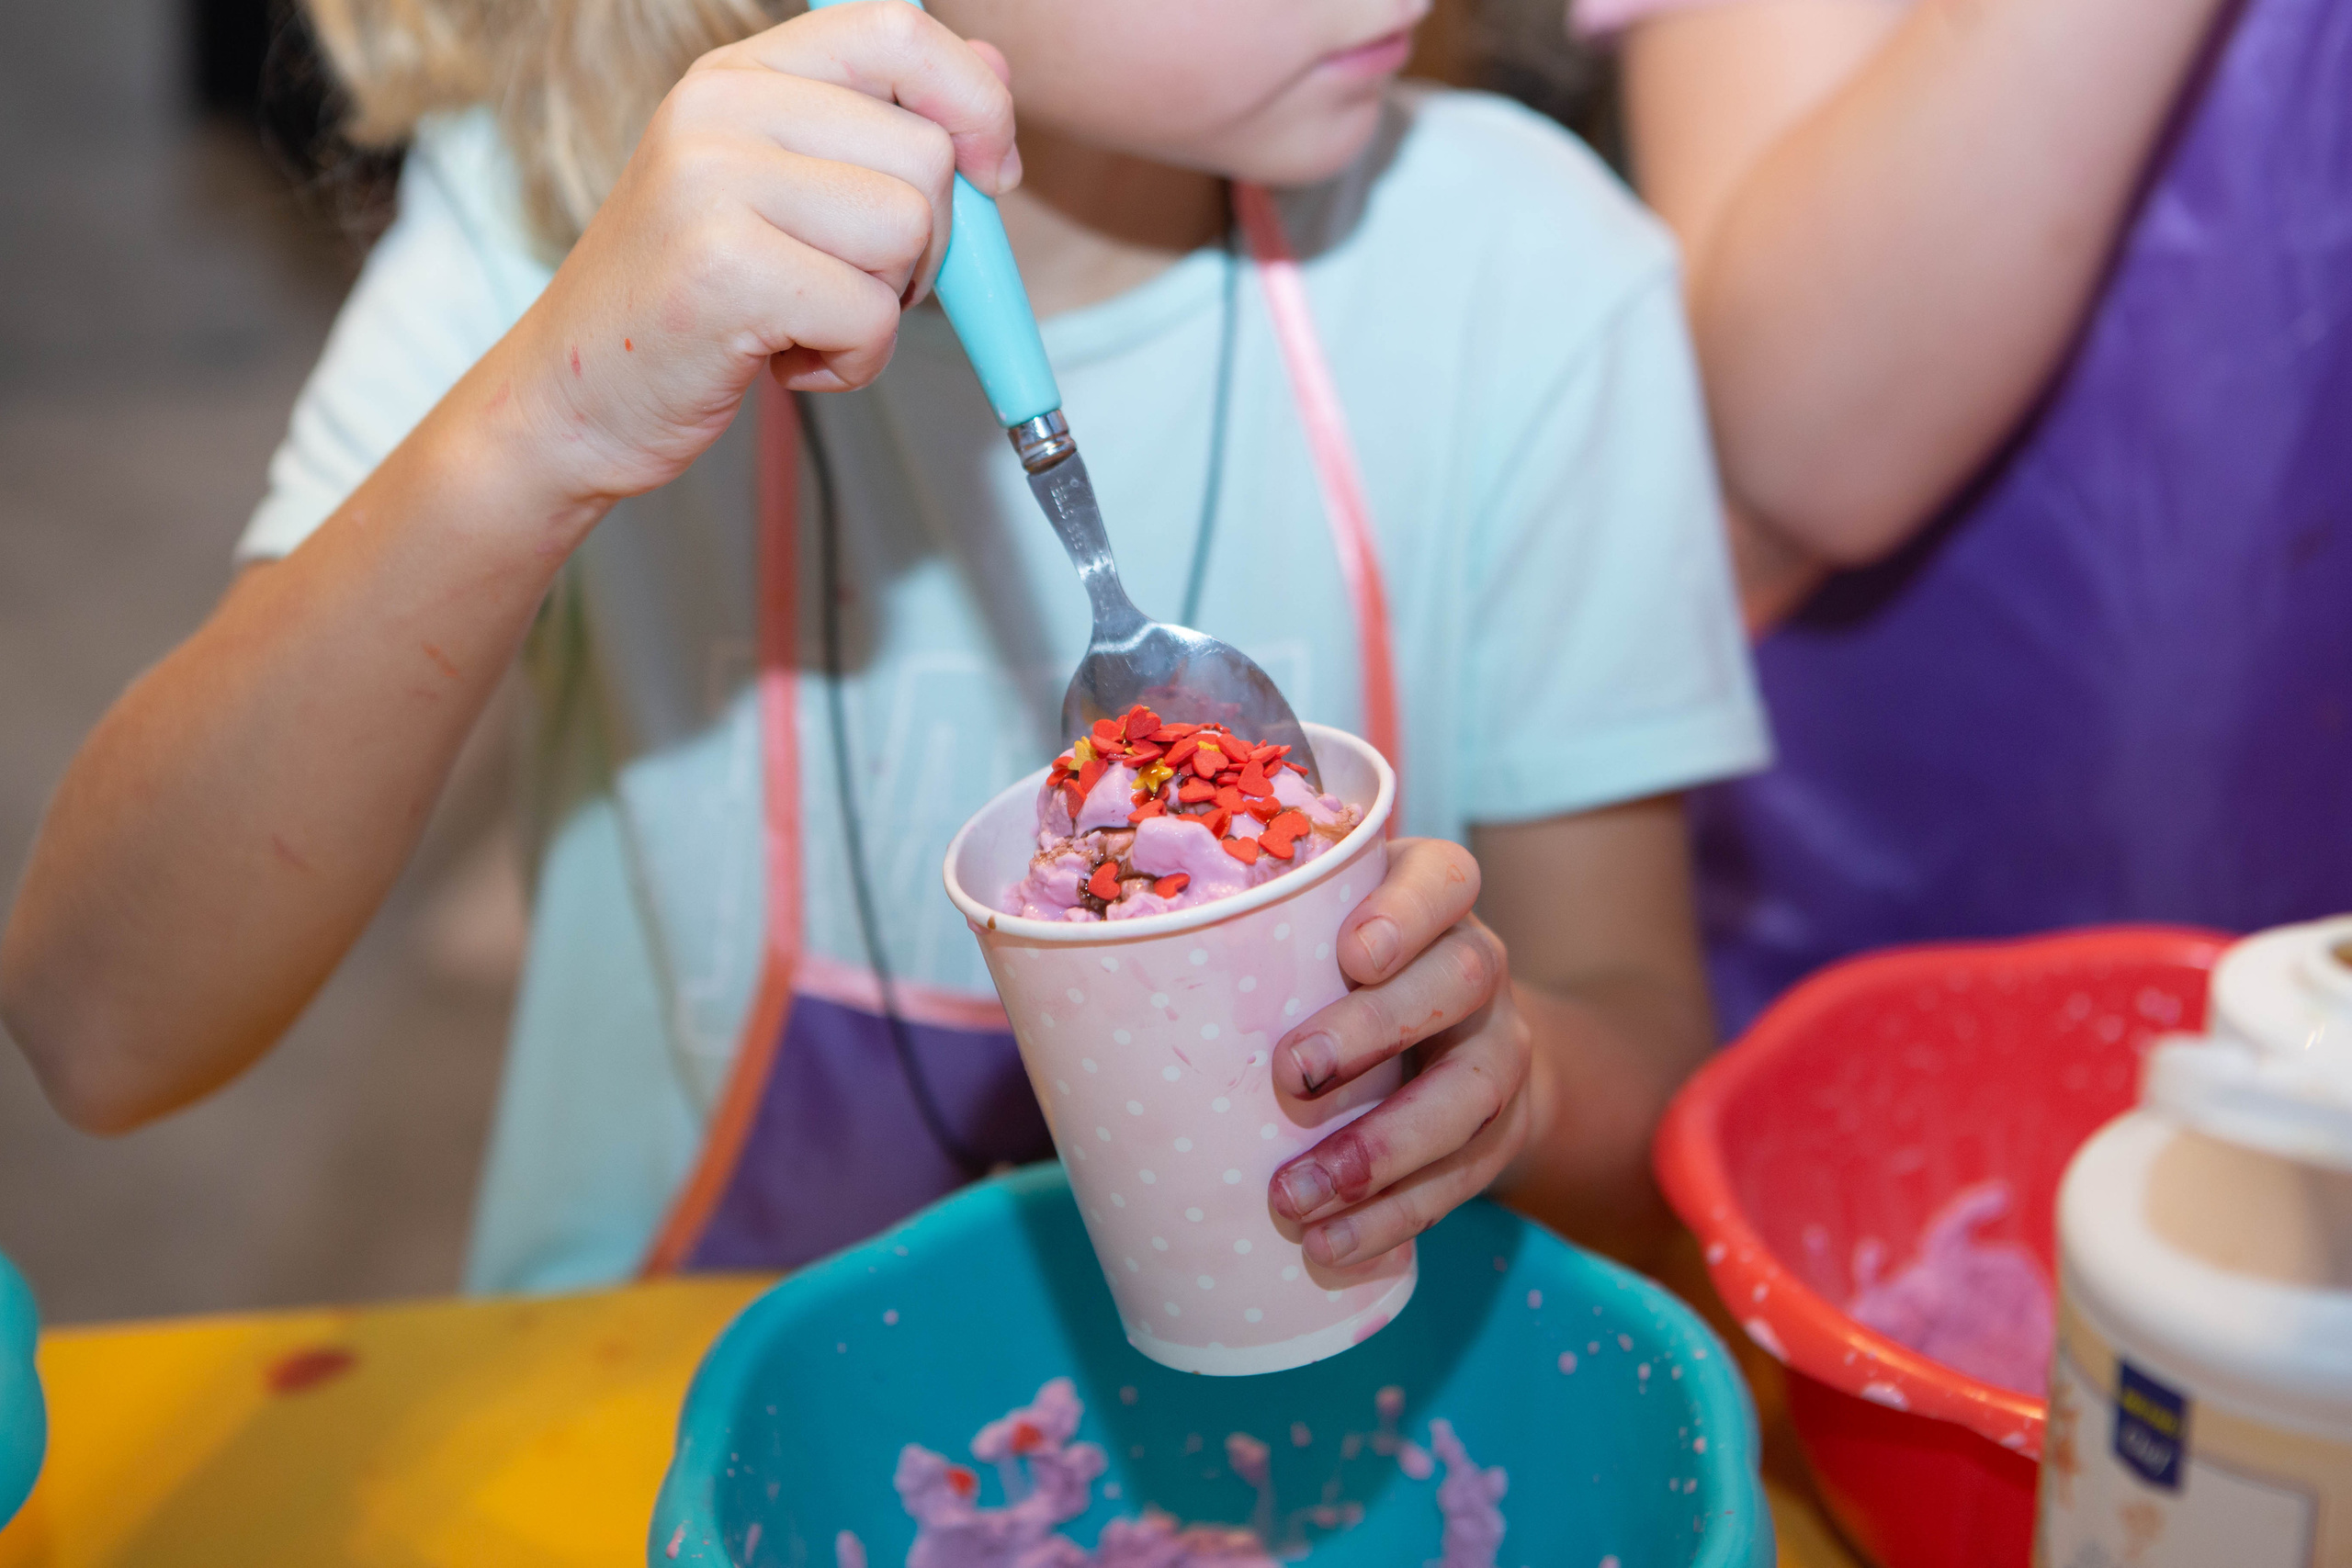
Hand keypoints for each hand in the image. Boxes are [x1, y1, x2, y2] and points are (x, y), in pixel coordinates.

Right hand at [489, 0, 1020, 509]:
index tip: (991, 173)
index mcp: (741, 73)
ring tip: (810, 321)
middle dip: (926, 247)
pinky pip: (871, 315)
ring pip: (907, 235)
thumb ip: (881, 127)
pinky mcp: (723, 269)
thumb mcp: (782, 188)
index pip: (899, 28)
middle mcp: (720, 108)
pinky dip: (855, 361)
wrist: (572, 396)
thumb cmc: (690, 300)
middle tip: (850, 284)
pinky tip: (789, 361)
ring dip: (886, 308)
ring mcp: (713, 182)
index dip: (976, 102)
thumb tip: (997, 75)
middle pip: (926, 156)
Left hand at [1267, 839, 1534, 1268]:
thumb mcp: (1307, 938)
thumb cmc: (1334, 978)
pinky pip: (1464, 1176)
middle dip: (1375, 1031)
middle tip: (1291, 1076)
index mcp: (1430, 898)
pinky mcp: (1501, 1132)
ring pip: (1469, 1093)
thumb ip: (1247, 943)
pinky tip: (1332, 1244)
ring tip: (1294, 1196)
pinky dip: (1395, 1214)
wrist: (1451, 1051)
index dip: (1407, 912)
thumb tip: (1087, 1001)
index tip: (1352, 954)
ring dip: (1381, 1151)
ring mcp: (1499, 1050)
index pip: (1445, 877)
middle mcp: (1477, 964)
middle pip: (1460, 981)